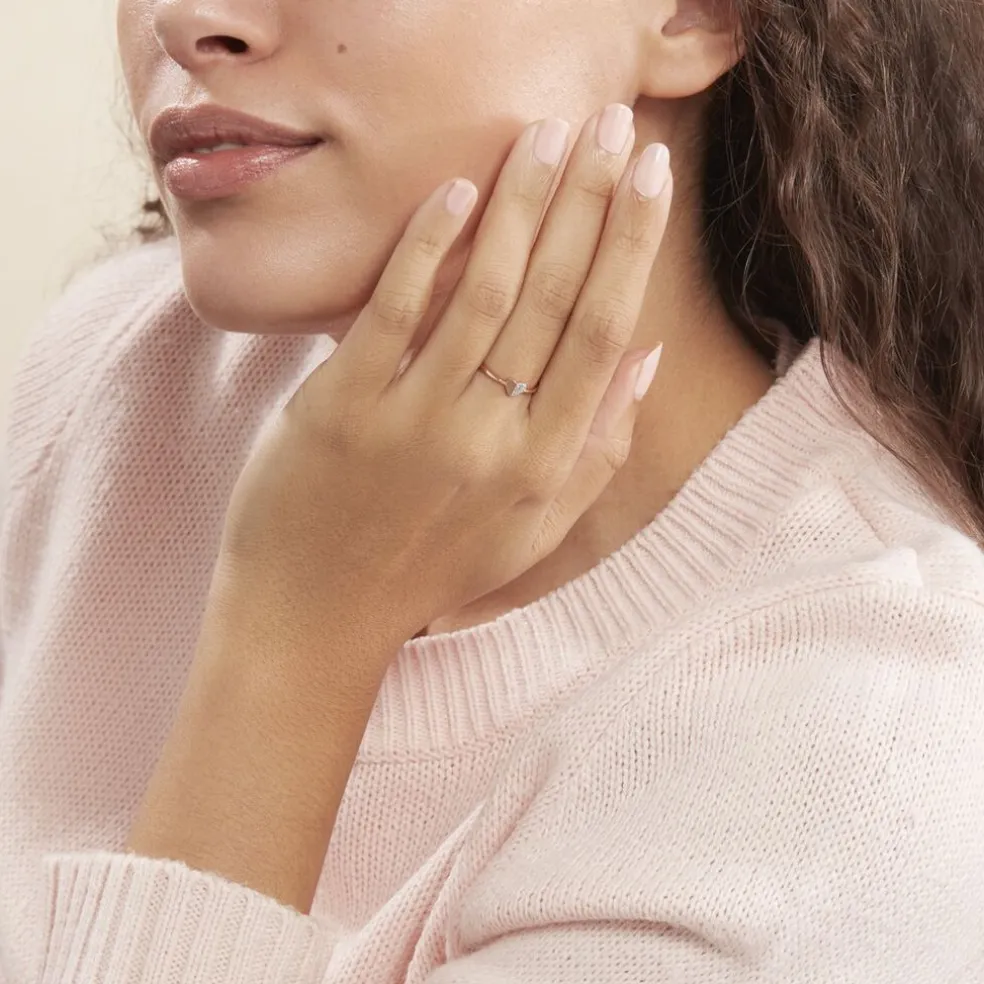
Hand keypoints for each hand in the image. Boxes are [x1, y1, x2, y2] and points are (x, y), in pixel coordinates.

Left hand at [219, 105, 671, 650]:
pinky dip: (428, 246)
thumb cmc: (430, 570)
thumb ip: (598, 449)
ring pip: (485, 291)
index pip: (603, 334)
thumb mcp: (533, 531)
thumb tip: (645, 357)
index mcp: (543, 467)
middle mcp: (490, 440)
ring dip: (522, 203)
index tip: (649, 176)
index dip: (631, 246)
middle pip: (555, 298)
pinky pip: (394, 309)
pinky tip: (458, 192)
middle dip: (591, 200)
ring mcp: (415, 420)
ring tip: (546, 134)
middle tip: (613, 123)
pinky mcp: (343, 406)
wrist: (316, 616)